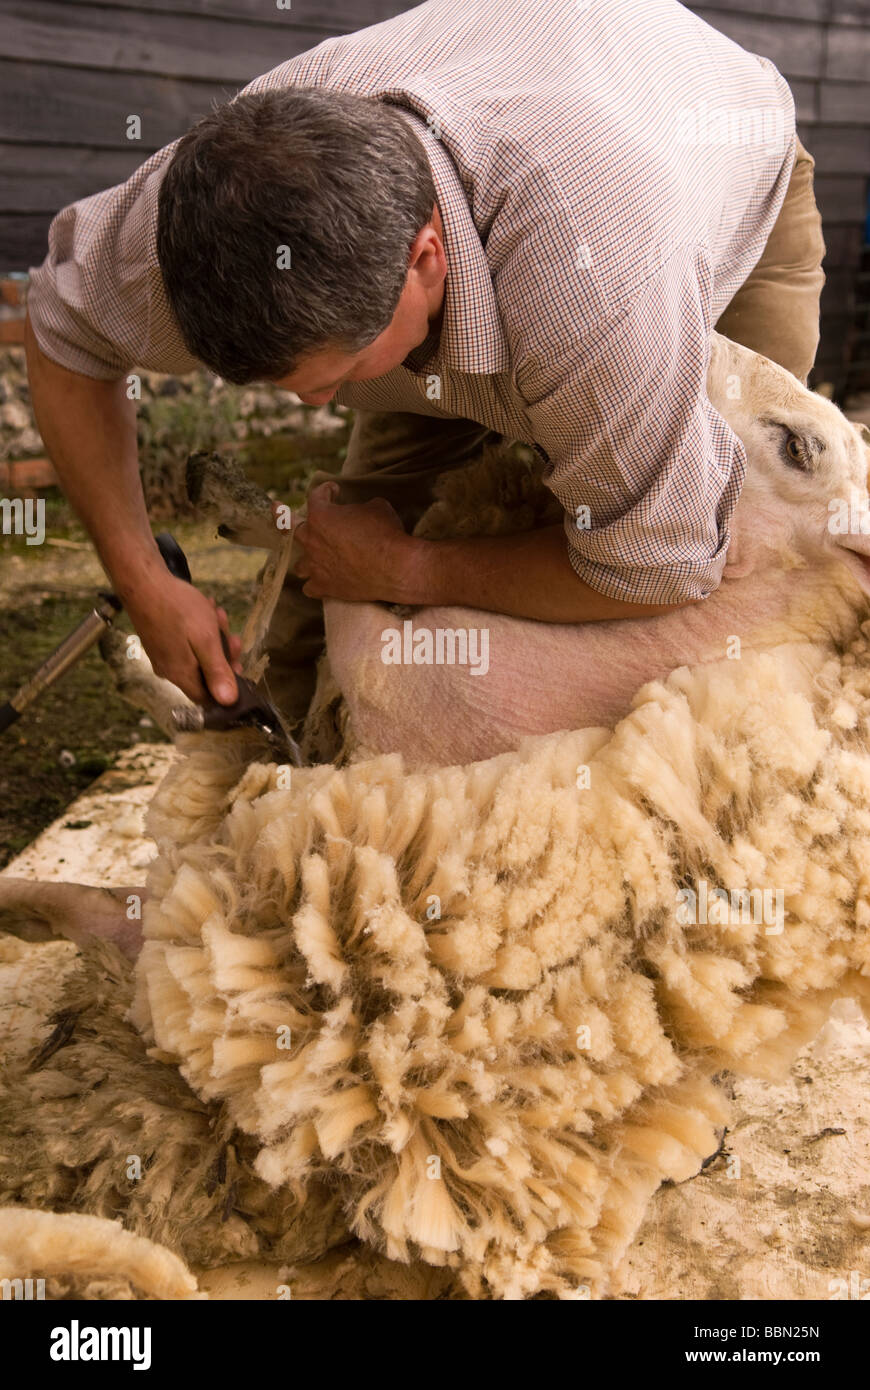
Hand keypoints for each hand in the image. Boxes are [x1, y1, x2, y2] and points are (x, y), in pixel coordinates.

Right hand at [121, 570, 242, 704]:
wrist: (142, 581)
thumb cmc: (177, 609)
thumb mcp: (206, 640)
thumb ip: (217, 671)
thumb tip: (228, 702)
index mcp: (180, 675)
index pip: (208, 698)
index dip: (226, 686)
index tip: (237, 664)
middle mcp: (169, 671)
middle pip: (205, 674)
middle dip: (222, 653)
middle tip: (231, 635)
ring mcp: (162, 655)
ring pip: (197, 655)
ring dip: (213, 637)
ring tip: (217, 614)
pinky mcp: (160, 641)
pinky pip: (186, 643)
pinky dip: (199, 630)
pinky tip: (205, 610)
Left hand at [290, 481, 411, 600]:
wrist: (395, 567)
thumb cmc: (386, 533)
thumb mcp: (376, 507)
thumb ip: (360, 507)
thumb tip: (361, 511)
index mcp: (321, 515)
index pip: (316, 496)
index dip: (326, 490)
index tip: (333, 490)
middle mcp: (312, 540)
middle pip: (293, 529)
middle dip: (292, 521)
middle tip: (282, 513)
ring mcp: (316, 566)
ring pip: (299, 564)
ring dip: (305, 559)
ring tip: (310, 559)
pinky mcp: (325, 587)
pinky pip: (310, 588)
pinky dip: (313, 584)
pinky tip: (316, 584)